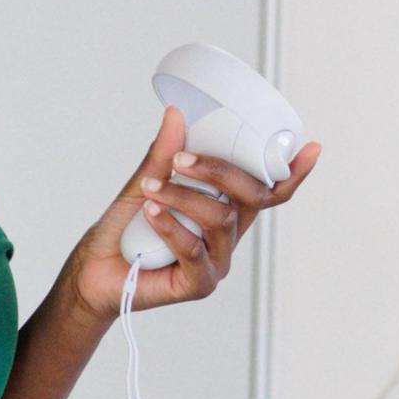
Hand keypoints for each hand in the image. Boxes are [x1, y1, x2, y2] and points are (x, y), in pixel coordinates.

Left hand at [59, 106, 318, 324]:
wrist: (90, 273)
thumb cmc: (120, 233)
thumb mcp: (142, 186)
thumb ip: (162, 157)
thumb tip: (175, 115)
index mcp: (225, 210)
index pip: (266, 191)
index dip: (292, 173)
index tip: (308, 147)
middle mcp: (227, 236)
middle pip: (252, 199)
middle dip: (222, 172)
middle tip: (183, 159)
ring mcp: (216, 261)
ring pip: (221, 220)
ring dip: (185, 198)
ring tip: (150, 189)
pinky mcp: (200, 283)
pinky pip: (195, 251)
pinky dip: (172, 227)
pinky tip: (151, 212)